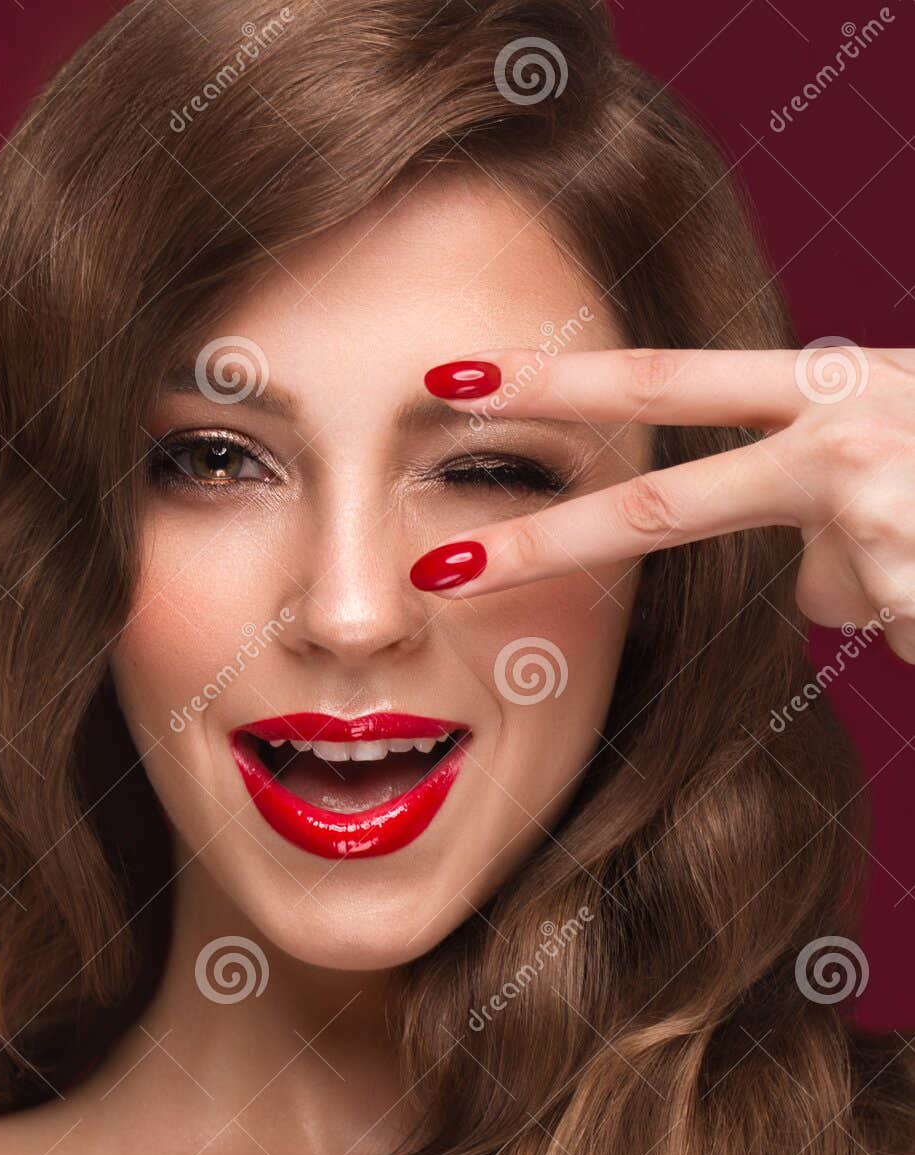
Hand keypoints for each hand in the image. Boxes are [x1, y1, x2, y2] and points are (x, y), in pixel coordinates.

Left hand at [410, 346, 914, 664]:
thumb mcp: (895, 441)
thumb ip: (813, 487)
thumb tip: (785, 564)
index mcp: (833, 385)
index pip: (671, 386)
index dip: (559, 386)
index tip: (452, 382)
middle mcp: (847, 439)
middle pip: (670, 507)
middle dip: (548, 546)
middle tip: (437, 575)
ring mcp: (882, 519)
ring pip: (823, 585)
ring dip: (889, 582)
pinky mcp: (909, 593)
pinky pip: (888, 621)